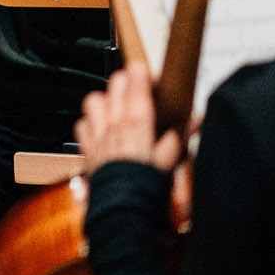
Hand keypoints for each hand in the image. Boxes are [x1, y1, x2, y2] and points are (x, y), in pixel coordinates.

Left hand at [75, 61, 182, 175]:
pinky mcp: (86, 147)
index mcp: (138, 127)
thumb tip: (193, 122)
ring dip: (105, 99)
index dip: (140, 74)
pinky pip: (82, 124)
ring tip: (116, 106)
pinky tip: (99, 128)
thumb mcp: (170, 164)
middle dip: (124, 80)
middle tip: (134, 85)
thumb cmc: (147, 186)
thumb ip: (178, 140)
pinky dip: (89, 122)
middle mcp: (115, 125)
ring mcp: (98, 134)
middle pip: (114, 86)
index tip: (144, 67)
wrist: (120, 207)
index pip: (137, 90)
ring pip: (94, 100)